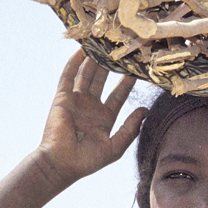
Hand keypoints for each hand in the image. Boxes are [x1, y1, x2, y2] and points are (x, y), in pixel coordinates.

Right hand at [36, 49, 146, 185]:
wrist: (62, 164)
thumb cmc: (88, 161)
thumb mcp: (115, 147)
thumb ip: (130, 129)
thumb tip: (145, 110)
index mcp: (104, 118)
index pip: (118, 95)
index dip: (127, 82)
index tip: (138, 68)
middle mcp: (90, 107)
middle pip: (103, 80)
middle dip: (111, 65)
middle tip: (122, 50)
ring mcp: (76, 101)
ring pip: (87, 75)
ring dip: (94, 60)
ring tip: (104, 43)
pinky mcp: (62, 98)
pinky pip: (68, 77)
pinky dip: (74, 63)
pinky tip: (82, 50)